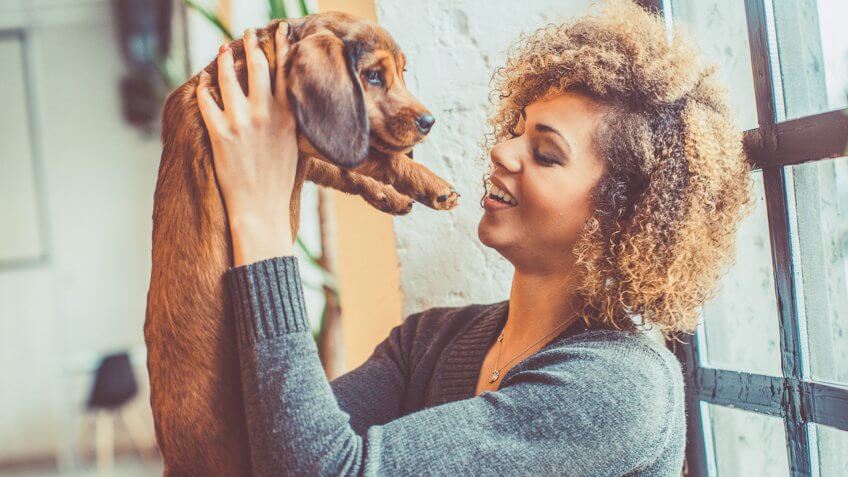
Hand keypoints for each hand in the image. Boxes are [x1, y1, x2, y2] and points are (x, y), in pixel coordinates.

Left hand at [197, 23, 297, 265]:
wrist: (262, 208)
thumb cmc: (279, 181)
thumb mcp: (294, 145)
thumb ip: (288, 119)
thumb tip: (284, 100)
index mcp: (287, 115)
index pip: (285, 71)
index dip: (280, 47)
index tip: (278, 31)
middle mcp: (266, 113)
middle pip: (257, 65)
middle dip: (251, 44)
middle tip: (247, 33)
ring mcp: (241, 122)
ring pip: (228, 78)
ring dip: (223, 60)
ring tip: (221, 50)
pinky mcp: (220, 134)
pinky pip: (206, 101)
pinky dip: (203, 88)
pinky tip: (202, 82)